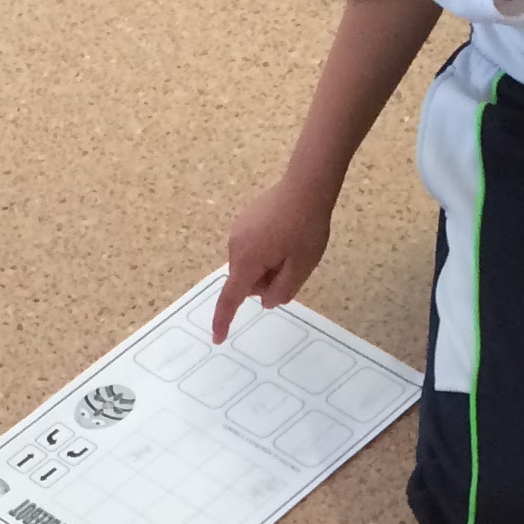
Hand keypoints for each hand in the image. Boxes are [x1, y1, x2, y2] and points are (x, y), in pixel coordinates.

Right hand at [213, 174, 334, 341]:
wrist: (306, 186)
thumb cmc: (305, 229)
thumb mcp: (300, 267)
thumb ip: (282, 291)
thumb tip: (265, 301)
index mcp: (246, 261)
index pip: (231, 298)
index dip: (224, 320)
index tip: (218, 338)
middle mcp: (235, 246)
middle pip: (245, 280)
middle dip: (265, 282)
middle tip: (293, 267)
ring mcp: (238, 230)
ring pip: (249, 264)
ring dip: (267, 265)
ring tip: (292, 248)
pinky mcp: (245, 219)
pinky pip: (252, 247)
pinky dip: (265, 251)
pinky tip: (285, 235)